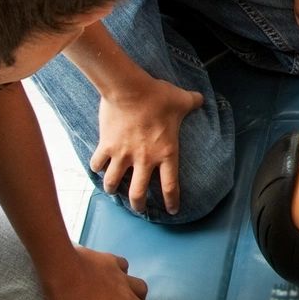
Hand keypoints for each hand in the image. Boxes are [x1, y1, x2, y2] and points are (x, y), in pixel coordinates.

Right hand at [92, 75, 203, 214]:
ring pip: (113, 183)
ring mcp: (123, 154)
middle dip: (138, 205)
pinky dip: (96, 168)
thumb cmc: (157, 96)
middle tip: (139, 208)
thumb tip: (202, 98)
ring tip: (113, 191)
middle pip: (138, 193)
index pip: (170, 186)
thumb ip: (193, 102)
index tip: (172, 210)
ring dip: (113, 190)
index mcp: (166, 153)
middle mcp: (144, 159)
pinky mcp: (106, 146)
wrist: (129, 89)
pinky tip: (98, 168)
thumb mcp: (182, 100)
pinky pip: (97, 164)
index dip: (171, 201)